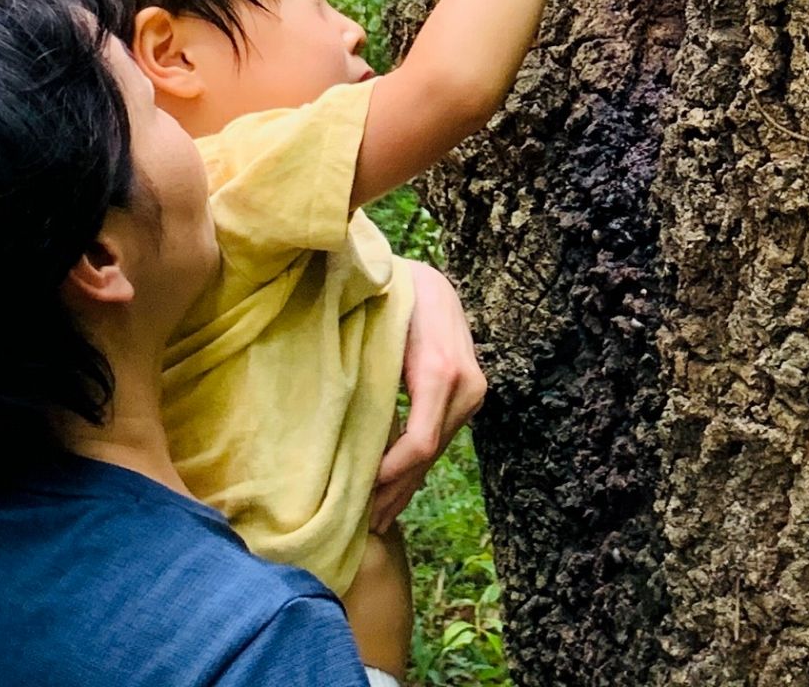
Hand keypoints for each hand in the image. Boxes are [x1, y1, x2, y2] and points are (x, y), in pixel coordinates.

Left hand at [372, 260, 487, 531]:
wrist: (428, 282)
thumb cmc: (391, 295)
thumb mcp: (377, 326)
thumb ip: (366, 366)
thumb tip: (336, 410)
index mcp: (441, 370)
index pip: (419, 442)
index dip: (390, 475)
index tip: (358, 495)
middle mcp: (466, 385)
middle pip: (429, 454)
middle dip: (394, 491)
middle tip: (360, 526)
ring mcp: (472, 392)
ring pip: (436, 452)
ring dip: (405, 486)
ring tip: (374, 520)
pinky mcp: (468, 397)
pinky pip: (439, 438)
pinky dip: (416, 467)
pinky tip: (394, 491)